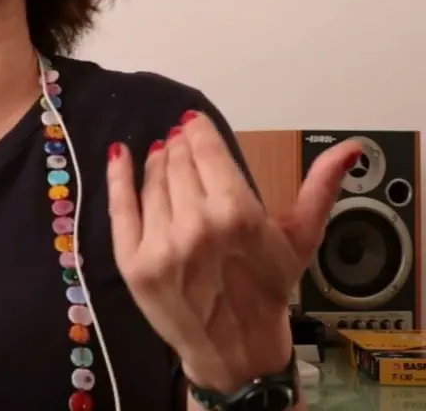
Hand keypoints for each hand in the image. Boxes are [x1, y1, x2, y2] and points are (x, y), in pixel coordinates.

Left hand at [106, 111, 360, 392]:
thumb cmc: (268, 288)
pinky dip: (119, 177)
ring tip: (163, 154)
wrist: (234, 348)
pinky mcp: (131, 261)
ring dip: (156, 161)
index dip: (198, 131)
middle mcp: (195, 225)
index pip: (207, 152)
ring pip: (151, 181)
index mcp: (237, 214)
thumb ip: (320, 188)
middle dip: (180, 147)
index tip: (193, 122)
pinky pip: (119, 207)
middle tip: (180, 141)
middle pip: (177, 163)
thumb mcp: (300, 238)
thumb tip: (351, 148)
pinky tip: (121, 155)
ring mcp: (159, 244)